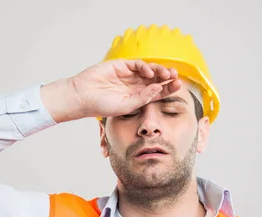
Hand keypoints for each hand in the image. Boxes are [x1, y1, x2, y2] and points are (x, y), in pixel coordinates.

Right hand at [41, 60, 182, 122]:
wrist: (83, 96)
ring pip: (149, 70)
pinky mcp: (121, 65)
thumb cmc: (102, 106)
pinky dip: (145, 66)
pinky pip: (137, 64)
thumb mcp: (126, 106)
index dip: (168, 88)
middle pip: (156, 80)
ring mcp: (128, 75)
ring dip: (159, 70)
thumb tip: (158, 88)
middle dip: (167, 78)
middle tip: (176, 78)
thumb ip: (143, 98)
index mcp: (138, 97)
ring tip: (167, 74)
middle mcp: (135, 85)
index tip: (178, 86)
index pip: (157, 92)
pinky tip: (149, 72)